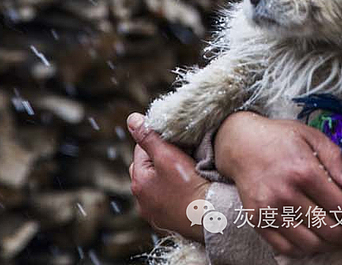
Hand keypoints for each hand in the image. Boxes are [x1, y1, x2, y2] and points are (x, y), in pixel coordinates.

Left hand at [127, 112, 207, 242]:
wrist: (209, 219)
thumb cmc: (188, 187)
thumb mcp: (168, 156)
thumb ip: (150, 137)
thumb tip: (132, 119)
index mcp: (138, 183)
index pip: (141, 150)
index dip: (159, 142)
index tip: (176, 143)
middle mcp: (142, 201)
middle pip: (148, 168)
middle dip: (161, 159)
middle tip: (181, 155)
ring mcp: (155, 214)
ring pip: (158, 185)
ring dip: (167, 177)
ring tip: (186, 172)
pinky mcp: (169, 222)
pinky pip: (168, 200)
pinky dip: (175, 193)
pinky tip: (188, 190)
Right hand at [214, 111, 341, 256]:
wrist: (240, 143)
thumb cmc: (280, 138)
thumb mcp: (312, 136)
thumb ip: (335, 158)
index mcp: (303, 171)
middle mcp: (285, 194)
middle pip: (328, 229)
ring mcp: (269, 210)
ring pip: (309, 243)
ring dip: (333, 247)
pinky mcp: (256, 220)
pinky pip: (285, 248)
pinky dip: (306, 251)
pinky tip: (320, 244)